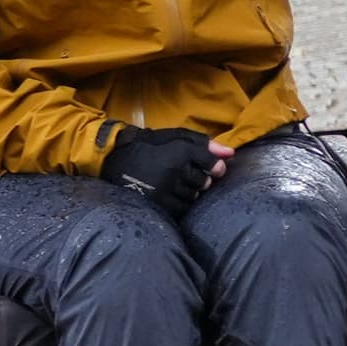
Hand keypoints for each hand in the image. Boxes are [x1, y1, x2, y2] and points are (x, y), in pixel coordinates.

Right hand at [102, 126, 225, 214]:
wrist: (115, 158)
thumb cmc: (151, 145)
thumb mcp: (176, 137)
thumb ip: (204, 144)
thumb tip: (231, 153)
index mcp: (180, 151)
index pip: (213, 164)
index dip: (216, 167)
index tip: (214, 169)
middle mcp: (174, 170)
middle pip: (204, 182)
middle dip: (200, 179)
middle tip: (186, 175)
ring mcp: (165, 188)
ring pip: (193, 196)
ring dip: (190, 191)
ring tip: (175, 184)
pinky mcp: (156, 202)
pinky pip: (180, 208)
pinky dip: (180, 203)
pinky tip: (170, 194)